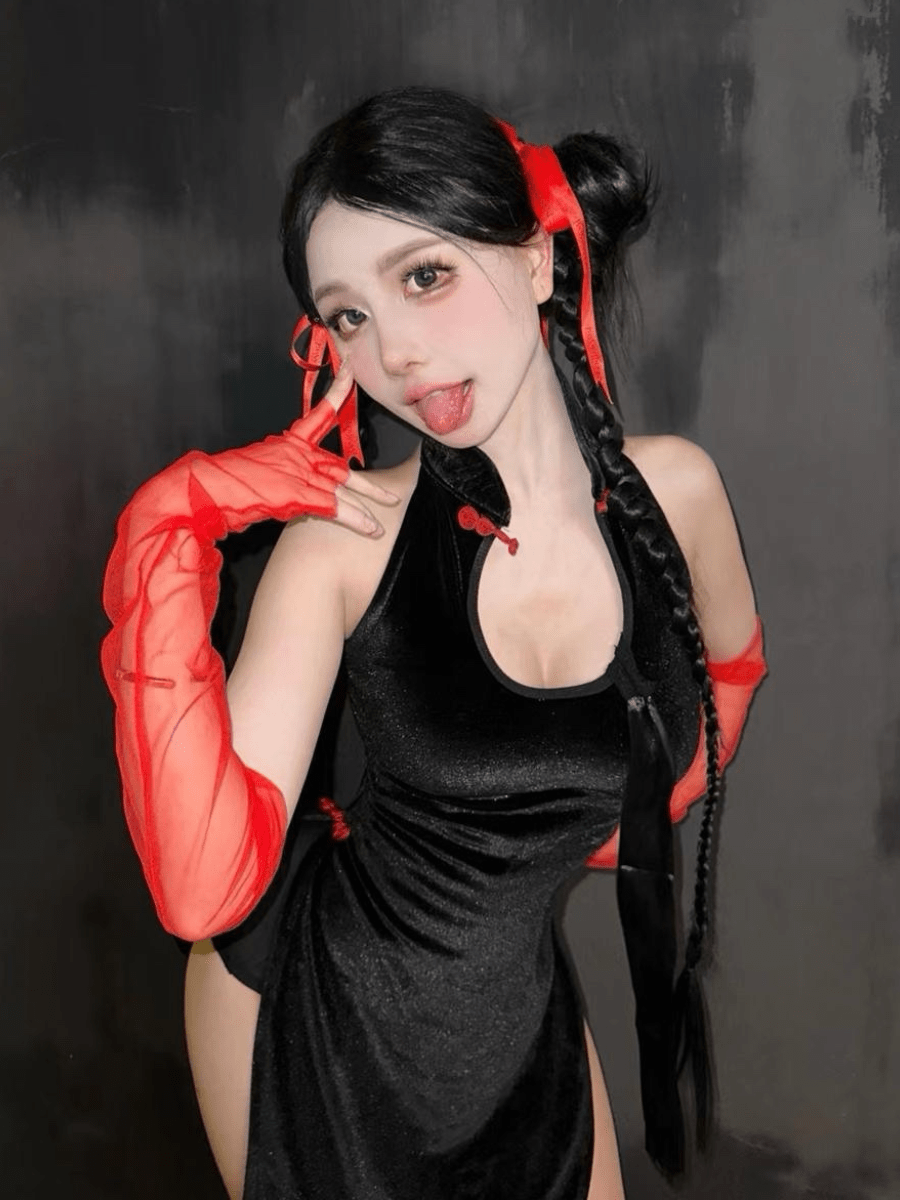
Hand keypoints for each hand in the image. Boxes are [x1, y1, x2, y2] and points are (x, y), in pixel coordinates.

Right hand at [176, 360, 397, 537]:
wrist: (203, 492)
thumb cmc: (221, 485)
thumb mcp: (254, 470)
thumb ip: (279, 473)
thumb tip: (289, 484)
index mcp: (285, 443)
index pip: (318, 414)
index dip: (337, 394)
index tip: (351, 376)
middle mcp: (295, 455)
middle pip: (341, 463)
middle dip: (370, 478)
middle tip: (396, 482)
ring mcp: (297, 474)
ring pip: (344, 486)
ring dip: (370, 501)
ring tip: (391, 508)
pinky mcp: (296, 495)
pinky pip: (335, 508)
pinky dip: (355, 518)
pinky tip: (371, 528)